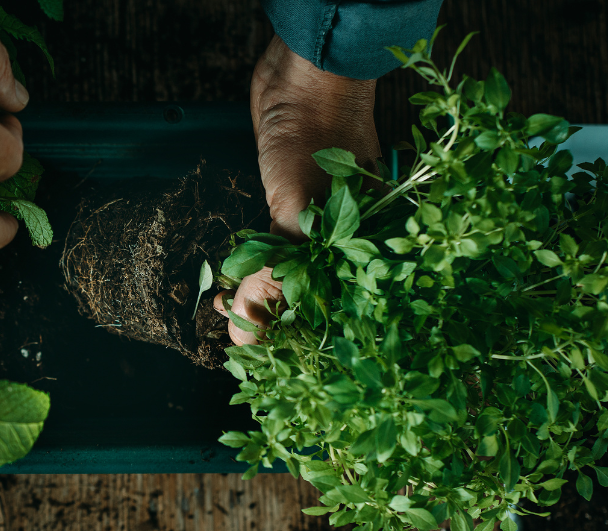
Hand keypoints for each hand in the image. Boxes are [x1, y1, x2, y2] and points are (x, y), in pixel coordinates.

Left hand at [214, 34, 380, 343]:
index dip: (316, 347)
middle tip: (248, 361)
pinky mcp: (294, 212)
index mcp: (373, 251)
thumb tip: (249, 331)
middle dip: (286, 333)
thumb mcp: (297, 210)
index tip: (282, 377)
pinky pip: (277, 257)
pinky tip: (234, 296)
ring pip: (296, 282)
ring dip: (266, 306)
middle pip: (321, 304)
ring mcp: (325, 229)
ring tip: (234, 334)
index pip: (348, 316)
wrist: (304, 76)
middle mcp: (353, 245)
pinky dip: (256, 277)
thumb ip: (277, 272)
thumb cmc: (318, 136)